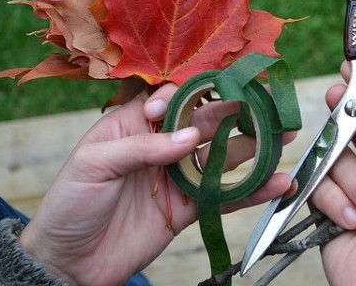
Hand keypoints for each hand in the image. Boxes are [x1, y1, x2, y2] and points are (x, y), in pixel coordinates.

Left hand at [21, 84, 290, 285]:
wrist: (70, 261)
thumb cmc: (70, 203)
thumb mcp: (94, 164)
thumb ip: (142, 146)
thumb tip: (191, 136)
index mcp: (135, 123)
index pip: (171, 98)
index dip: (193, 94)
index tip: (209, 98)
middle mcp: (162, 144)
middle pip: (206, 123)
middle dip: (238, 113)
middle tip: (269, 106)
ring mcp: (179, 176)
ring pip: (223, 156)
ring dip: (255, 147)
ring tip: (285, 136)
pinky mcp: (190, 207)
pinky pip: (224, 195)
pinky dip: (251, 190)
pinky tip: (276, 183)